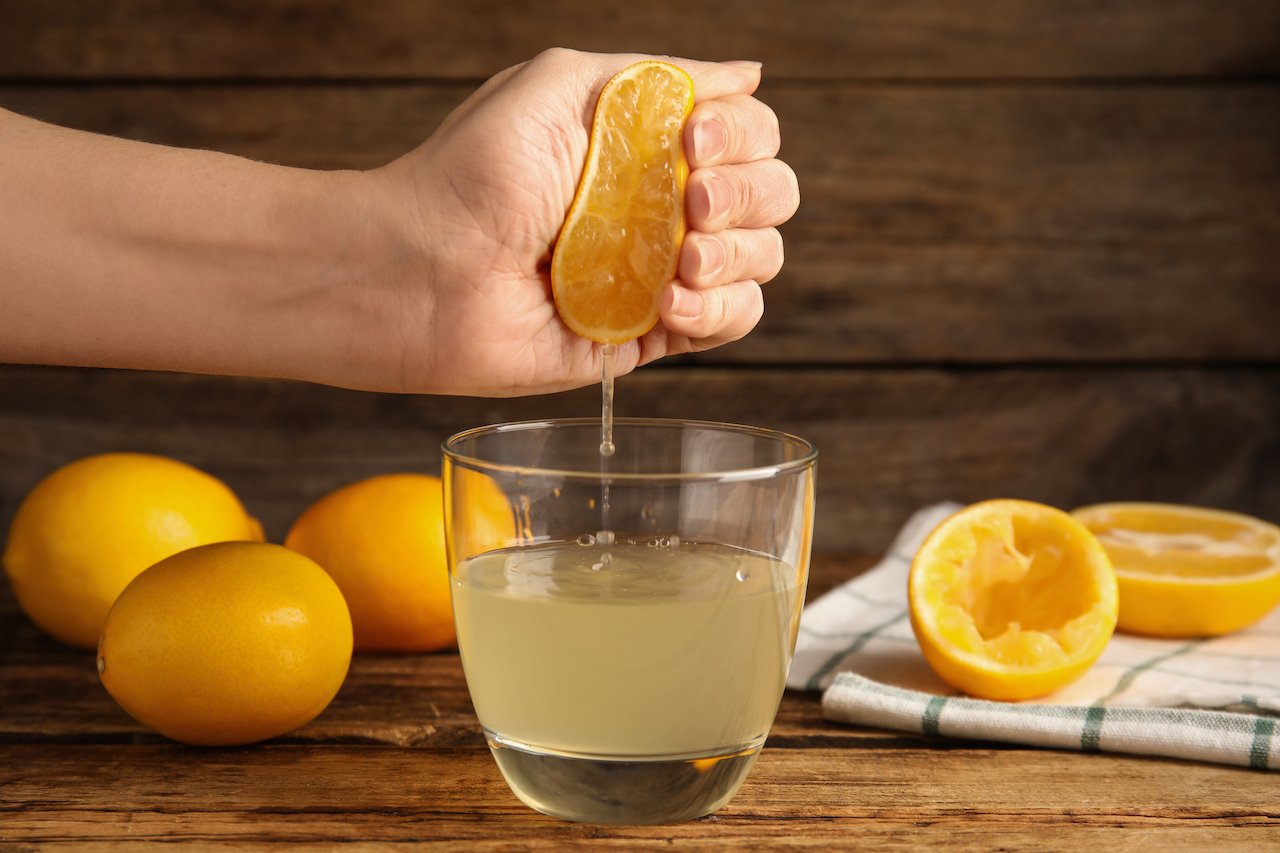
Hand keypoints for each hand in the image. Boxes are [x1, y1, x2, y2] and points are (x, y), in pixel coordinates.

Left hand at [372, 48, 798, 395]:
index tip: (695, 139)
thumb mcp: (562, 82)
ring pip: (760, 260)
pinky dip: (719, 310)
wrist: (427, 268)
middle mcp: (664, 208)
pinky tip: (670, 303)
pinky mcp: (649, 336)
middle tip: (690, 196)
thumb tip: (751, 72)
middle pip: (771, 195)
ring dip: (735, 253)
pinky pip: (731, 321)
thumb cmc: (477, 171)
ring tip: (680, 259)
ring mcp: (660, 274)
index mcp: (648, 147)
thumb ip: (660, 75)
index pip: (748, 136)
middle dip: (746, 192)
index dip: (741, 135)